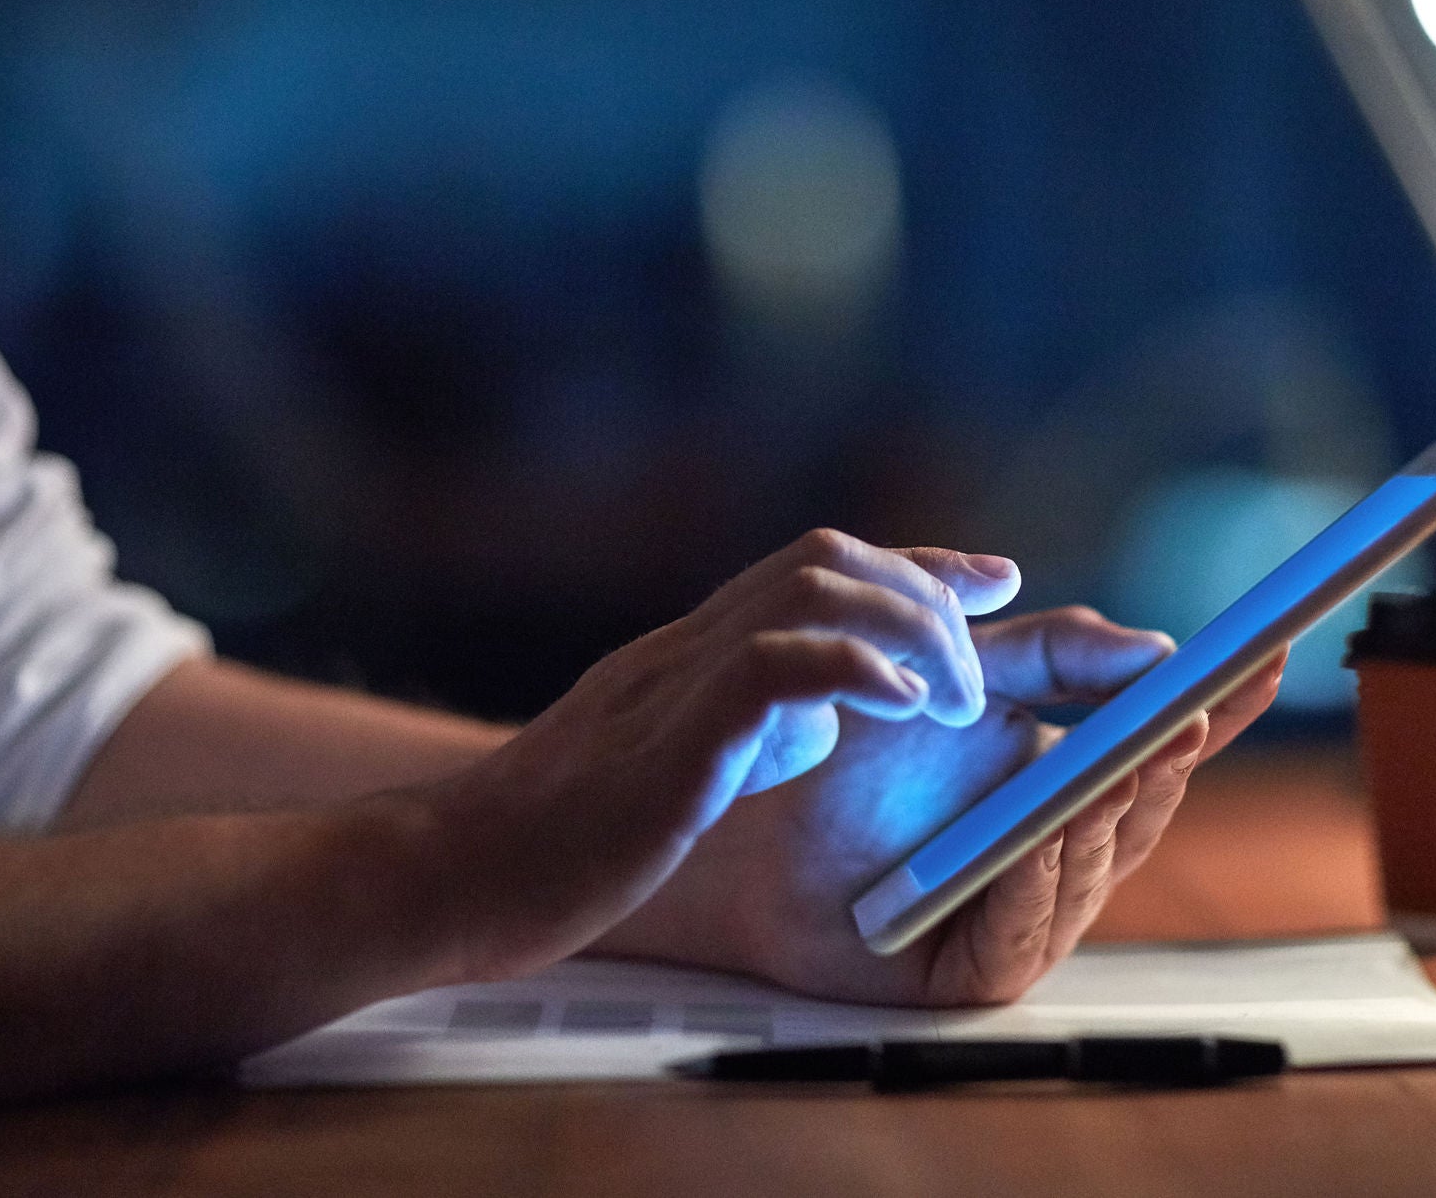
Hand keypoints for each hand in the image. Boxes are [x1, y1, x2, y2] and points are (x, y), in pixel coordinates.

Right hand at [425, 529, 1022, 981]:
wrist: (449, 876)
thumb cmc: (557, 841)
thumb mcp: (669, 765)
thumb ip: (742, 726)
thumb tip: (820, 714)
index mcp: (689, 654)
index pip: (815, 570)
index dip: (913, 564)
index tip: (985, 578)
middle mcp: (685, 648)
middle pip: (827, 559)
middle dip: (923, 591)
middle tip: (980, 660)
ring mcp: (673, 685)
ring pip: (812, 591)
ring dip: (907, 629)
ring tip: (951, 699)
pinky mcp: (666, 744)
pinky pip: (773, 669)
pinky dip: (857, 673)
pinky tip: (905, 708)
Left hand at [589, 606, 1284, 1005]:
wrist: (744, 811)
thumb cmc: (848, 748)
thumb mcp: (964, 674)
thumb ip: (1053, 653)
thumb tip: (1153, 643)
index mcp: (1067, 780)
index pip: (1159, 744)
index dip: (1216, 707)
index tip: (1264, 656)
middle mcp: (1058, 850)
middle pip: (1141, 807)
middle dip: (1172, 757)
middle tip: (1194, 705)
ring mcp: (1022, 910)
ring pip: (1094, 866)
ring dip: (1113, 810)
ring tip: (1129, 754)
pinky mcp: (975, 969)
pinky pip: (1027, 929)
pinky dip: (1040, 876)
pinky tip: (1046, 831)